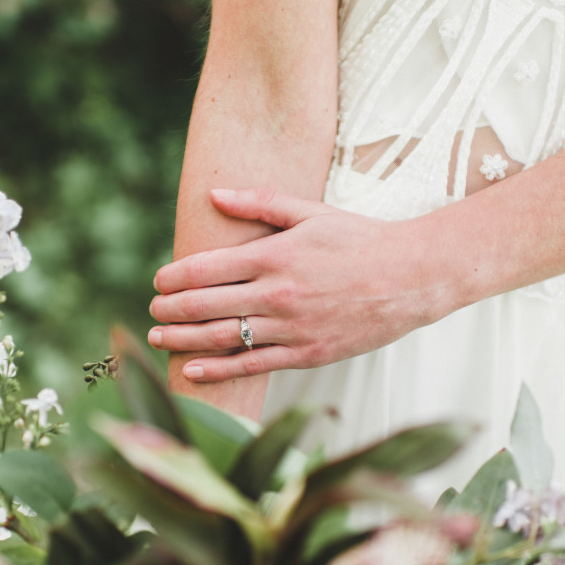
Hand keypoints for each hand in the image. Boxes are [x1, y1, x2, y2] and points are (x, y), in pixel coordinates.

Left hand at [149, 187, 449, 381]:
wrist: (413, 278)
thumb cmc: (362, 240)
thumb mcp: (312, 212)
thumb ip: (260, 204)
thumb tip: (213, 194)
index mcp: (275, 255)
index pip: (206, 268)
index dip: (174, 277)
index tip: (158, 281)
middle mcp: (277, 294)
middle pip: (205, 305)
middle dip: (170, 310)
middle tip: (151, 312)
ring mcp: (291, 328)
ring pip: (223, 337)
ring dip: (183, 340)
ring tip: (159, 339)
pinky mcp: (307, 355)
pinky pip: (252, 366)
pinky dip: (218, 370)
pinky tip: (192, 370)